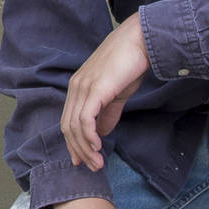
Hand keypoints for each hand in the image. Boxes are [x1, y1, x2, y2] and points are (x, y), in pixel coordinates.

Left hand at [61, 14, 149, 171]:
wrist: (140, 41)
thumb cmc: (130, 64)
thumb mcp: (117, 93)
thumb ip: (108, 112)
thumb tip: (104, 132)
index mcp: (78, 87)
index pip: (68, 121)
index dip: (73, 142)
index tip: (81, 160)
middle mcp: (75, 88)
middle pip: (68, 127)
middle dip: (78, 150)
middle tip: (91, 167)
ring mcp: (83, 88)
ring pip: (75, 127)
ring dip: (85, 149)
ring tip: (97, 163)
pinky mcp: (94, 90)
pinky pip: (85, 119)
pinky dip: (89, 136)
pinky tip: (98, 147)